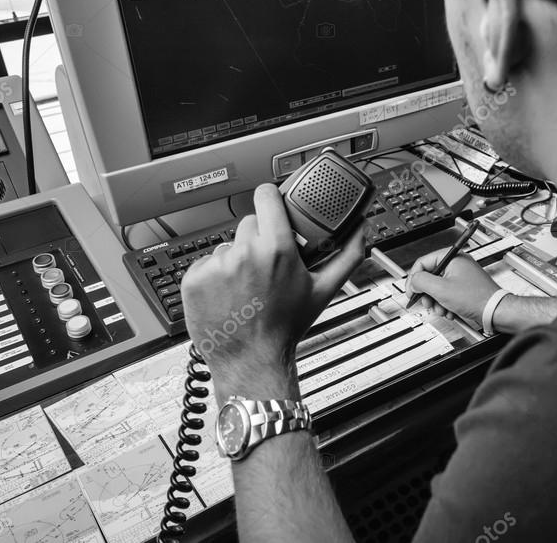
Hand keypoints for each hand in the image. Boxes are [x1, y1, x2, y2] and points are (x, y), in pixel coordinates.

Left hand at [181, 184, 364, 381]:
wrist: (251, 360)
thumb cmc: (285, 328)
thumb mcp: (323, 290)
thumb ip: (348, 256)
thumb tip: (361, 231)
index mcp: (276, 249)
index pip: (266, 196)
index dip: (270, 198)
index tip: (271, 203)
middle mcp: (245, 253)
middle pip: (249, 223)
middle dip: (258, 239)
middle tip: (265, 266)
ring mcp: (216, 266)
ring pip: (228, 245)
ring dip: (236, 260)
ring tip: (246, 286)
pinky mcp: (194, 279)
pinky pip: (205, 264)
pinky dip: (213, 276)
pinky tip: (227, 295)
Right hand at [405, 250, 499, 326]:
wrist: (495, 311)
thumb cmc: (476, 298)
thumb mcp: (441, 289)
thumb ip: (422, 281)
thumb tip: (413, 281)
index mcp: (451, 257)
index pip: (423, 262)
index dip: (414, 278)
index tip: (411, 291)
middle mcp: (456, 264)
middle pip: (430, 276)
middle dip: (427, 293)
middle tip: (427, 302)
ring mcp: (460, 276)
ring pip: (437, 288)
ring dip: (436, 301)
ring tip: (442, 309)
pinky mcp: (464, 288)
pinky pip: (447, 294)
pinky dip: (445, 304)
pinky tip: (450, 311)